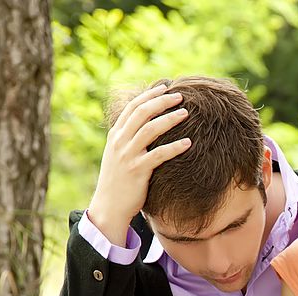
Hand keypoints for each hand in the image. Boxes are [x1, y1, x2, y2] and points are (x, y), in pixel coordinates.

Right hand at [87, 84, 191, 244]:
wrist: (109, 206)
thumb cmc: (120, 180)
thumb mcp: (120, 154)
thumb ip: (131, 138)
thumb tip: (149, 124)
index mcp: (116, 135)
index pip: (132, 107)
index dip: (149, 94)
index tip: (166, 86)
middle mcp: (120, 141)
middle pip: (141, 113)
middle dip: (161, 101)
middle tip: (180, 95)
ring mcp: (128, 155)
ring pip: (150, 130)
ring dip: (169, 119)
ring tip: (186, 113)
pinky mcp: (137, 171)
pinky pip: (158, 155)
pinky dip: (174, 147)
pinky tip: (189, 143)